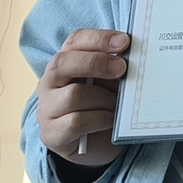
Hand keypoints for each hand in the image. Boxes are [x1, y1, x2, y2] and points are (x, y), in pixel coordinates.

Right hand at [37, 29, 127, 165]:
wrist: (96, 145)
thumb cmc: (103, 105)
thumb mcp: (111, 82)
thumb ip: (116, 67)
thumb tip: (135, 54)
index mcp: (65, 62)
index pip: (74, 41)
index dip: (99, 38)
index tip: (125, 41)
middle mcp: (49, 83)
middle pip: (63, 63)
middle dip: (96, 62)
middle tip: (122, 68)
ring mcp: (47, 109)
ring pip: (73, 95)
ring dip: (103, 98)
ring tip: (118, 104)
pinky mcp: (51, 134)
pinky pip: (76, 121)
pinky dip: (100, 119)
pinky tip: (111, 120)